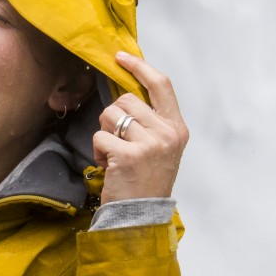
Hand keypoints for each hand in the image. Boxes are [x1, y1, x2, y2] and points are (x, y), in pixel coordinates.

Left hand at [91, 52, 186, 202]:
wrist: (141, 217)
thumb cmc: (146, 181)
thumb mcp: (160, 147)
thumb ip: (150, 121)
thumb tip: (126, 92)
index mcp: (177, 128)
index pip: (161, 84)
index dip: (140, 66)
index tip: (121, 57)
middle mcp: (167, 133)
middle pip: (127, 99)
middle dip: (113, 116)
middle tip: (118, 141)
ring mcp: (150, 144)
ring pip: (111, 114)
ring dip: (105, 133)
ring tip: (115, 155)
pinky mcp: (128, 155)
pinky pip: (100, 136)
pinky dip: (98, 151)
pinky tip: (109, 167)